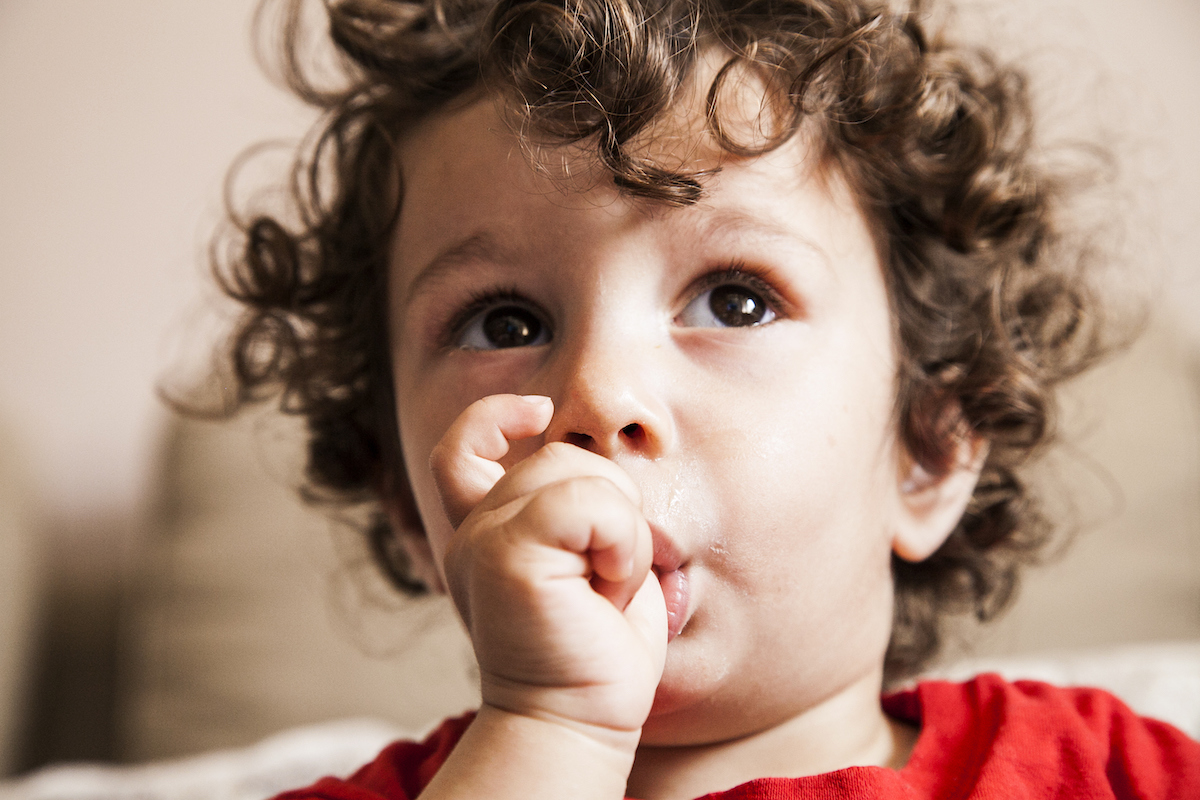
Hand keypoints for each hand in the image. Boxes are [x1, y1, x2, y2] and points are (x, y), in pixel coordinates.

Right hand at [430, 394, 667, 739]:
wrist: (579, 720)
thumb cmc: (593, 649)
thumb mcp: (586, 561)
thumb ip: (571, 508)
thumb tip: (596, 459)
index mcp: (486, 532)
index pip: (462, 447)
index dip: (494, 415)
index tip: (539, 411)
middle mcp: (473, 531)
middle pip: (557, 455)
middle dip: (610, 505)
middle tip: (605, 575)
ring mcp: (483, 540)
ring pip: (576, 471)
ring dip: (620, 529)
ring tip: (604, 587)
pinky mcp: (507, 554)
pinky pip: (589, 502)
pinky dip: (619, 541)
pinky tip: (608, 588)